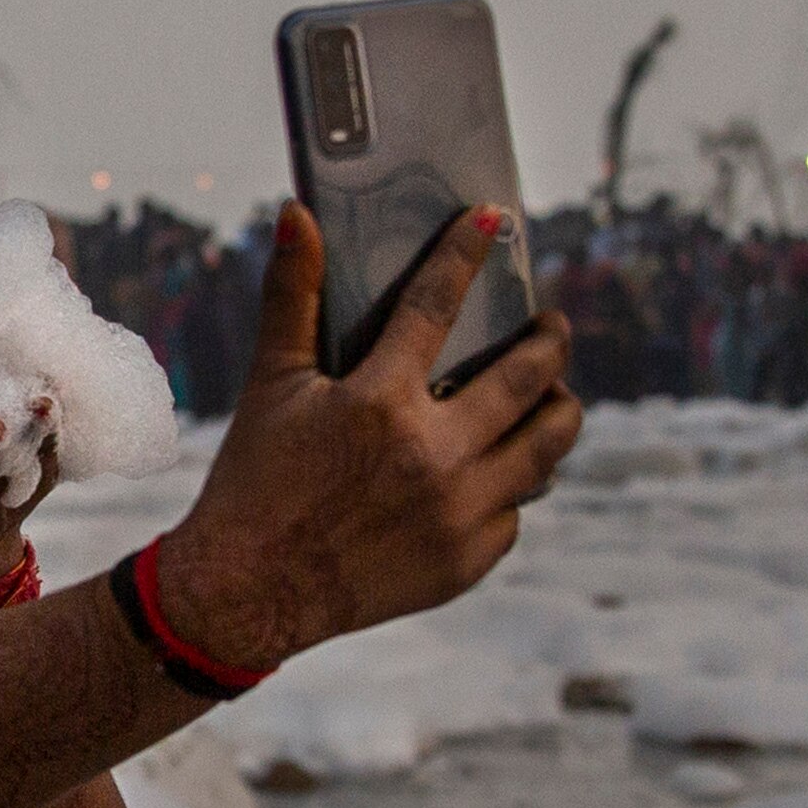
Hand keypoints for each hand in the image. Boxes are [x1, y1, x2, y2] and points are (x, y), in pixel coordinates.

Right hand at [157, 203, 580, 670]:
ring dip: (558, 410)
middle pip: (528, 378)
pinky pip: (517, 509)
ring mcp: (457, 512)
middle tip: (550, 326)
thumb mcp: (271, 385)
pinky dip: (512, 483)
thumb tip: (296, 214)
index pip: (437, 305)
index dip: (468, 254)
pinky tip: (499, 468)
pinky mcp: (466, 560)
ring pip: (547, 446)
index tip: (496, 221)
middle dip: (550, 341)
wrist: (249, 593)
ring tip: (552, 394)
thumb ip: (292, 296)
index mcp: (379, 403)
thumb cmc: (256, 481)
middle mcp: (431, 455)